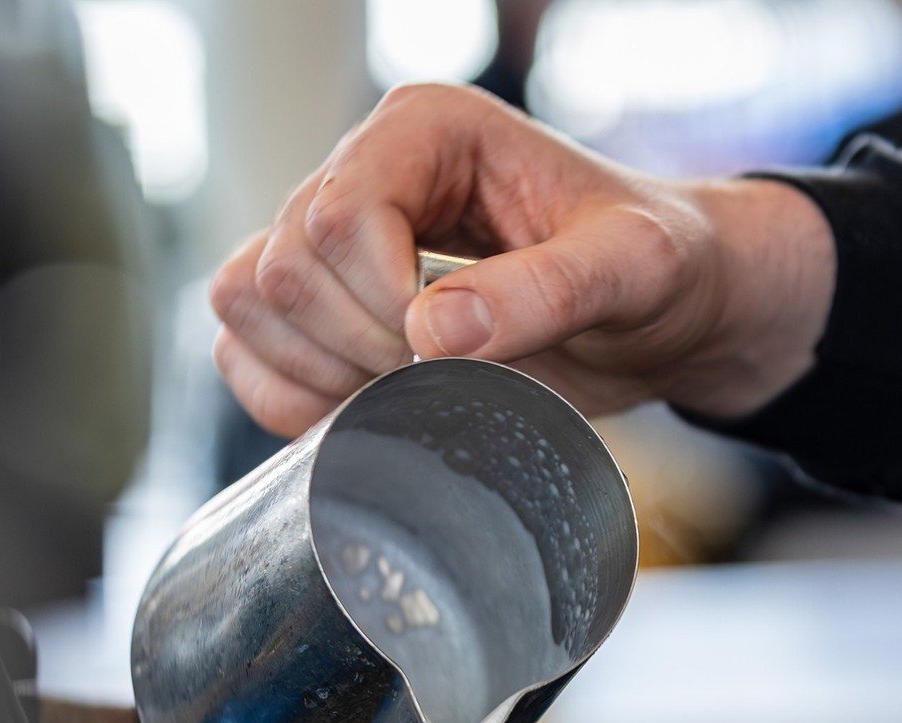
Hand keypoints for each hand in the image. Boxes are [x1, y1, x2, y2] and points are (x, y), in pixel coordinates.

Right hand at [209, 83, 834, 435]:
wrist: (658, 315)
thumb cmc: (655, 270)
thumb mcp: (630, 272)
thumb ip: (542, 292)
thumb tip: (432, 333)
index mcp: (427, 133)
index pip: (338, 215)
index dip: (383, 304)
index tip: (455, 352)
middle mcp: (364, 172)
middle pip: (283, 268)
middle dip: (358, 347)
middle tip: (442, 378)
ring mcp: (330, 241)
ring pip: (245, 305)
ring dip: (317, 373)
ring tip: (407, 392)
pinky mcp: (321, 308)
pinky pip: (242, 352)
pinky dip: (288, 398)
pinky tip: (363, 410)